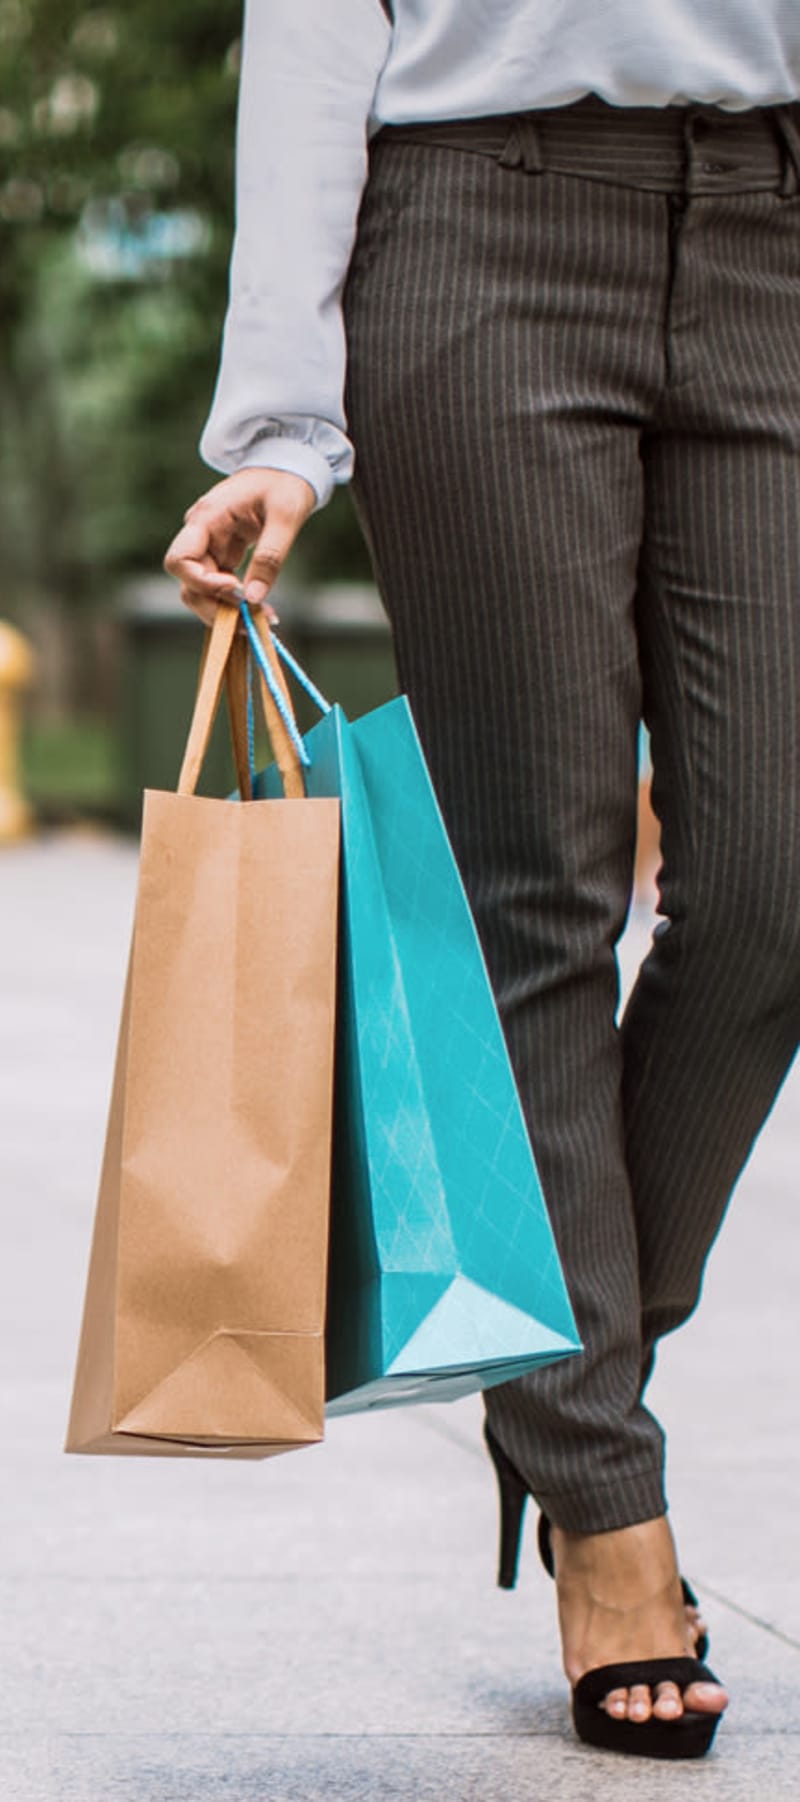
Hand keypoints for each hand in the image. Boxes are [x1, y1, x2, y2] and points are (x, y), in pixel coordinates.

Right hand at [163, 467, 317, 627]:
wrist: (287, 469)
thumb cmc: (285, 483)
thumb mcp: (286, 516)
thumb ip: (270, 556)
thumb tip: (253, 600)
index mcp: (207, 518)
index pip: (179, 560)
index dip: (201, 582)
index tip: (236, 588)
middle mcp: (201, 534)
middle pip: (189, 584)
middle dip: (216, 607)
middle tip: (250, 622)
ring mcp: (211, 547)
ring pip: (203, 591)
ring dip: (227, 611)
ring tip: (260, 620)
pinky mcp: (224, 556)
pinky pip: (221, 588)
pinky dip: (237, 603)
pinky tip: (261, 611)